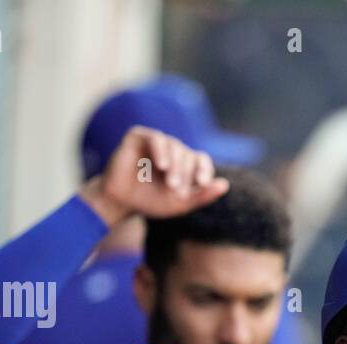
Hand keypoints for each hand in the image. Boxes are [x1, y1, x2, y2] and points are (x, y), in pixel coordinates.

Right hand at [78, 126, 229, 226]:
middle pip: (187, 156)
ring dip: (175, 166)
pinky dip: (161, 150)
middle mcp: (173, 150)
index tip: (202, 184)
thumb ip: (202, 195)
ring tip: (170, 184)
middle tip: (177, 191)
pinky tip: (162, 165)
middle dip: (184, 175)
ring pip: (174, 146)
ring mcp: (156, 142)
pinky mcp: (139, 136)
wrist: (121, 202)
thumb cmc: (150, 202)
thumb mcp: (179, 203)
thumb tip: (225, 185)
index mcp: (185, 163)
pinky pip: (156, 138)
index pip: (202, 161)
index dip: (204, 170)